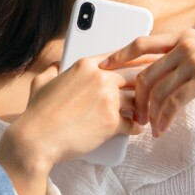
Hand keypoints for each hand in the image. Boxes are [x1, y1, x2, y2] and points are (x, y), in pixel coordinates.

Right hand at [1, 55, 143, 170]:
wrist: (36, 139)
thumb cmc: (37, 113)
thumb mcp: (41, 83)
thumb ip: (53, 70)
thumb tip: (55, 66)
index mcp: (86, 65)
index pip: (122, 56)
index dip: (139, 59)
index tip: (149, 61)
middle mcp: (101, 78)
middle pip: (136, 74)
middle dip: (149, 82)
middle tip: (158, 87)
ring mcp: (108, 99)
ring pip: (138, 99)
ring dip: (144, 107)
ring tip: (146, 111)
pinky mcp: (111, 121)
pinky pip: (133, 123)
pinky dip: (136, 128)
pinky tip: (136, 129)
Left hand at [101, 30, 194, 136]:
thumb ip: (188, 55)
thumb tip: (170, 71)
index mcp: (182, 36)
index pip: (141, 42)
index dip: (119, 54)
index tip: (104, 66)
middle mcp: (184, 45)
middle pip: (145, 71)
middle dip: (135, 96)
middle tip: (133, 114)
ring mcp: (194, 60)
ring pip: (157, 89)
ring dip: (149, 112)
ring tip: (149, 127)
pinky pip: (174, 101)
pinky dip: (165, 118)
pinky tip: (163, 128)